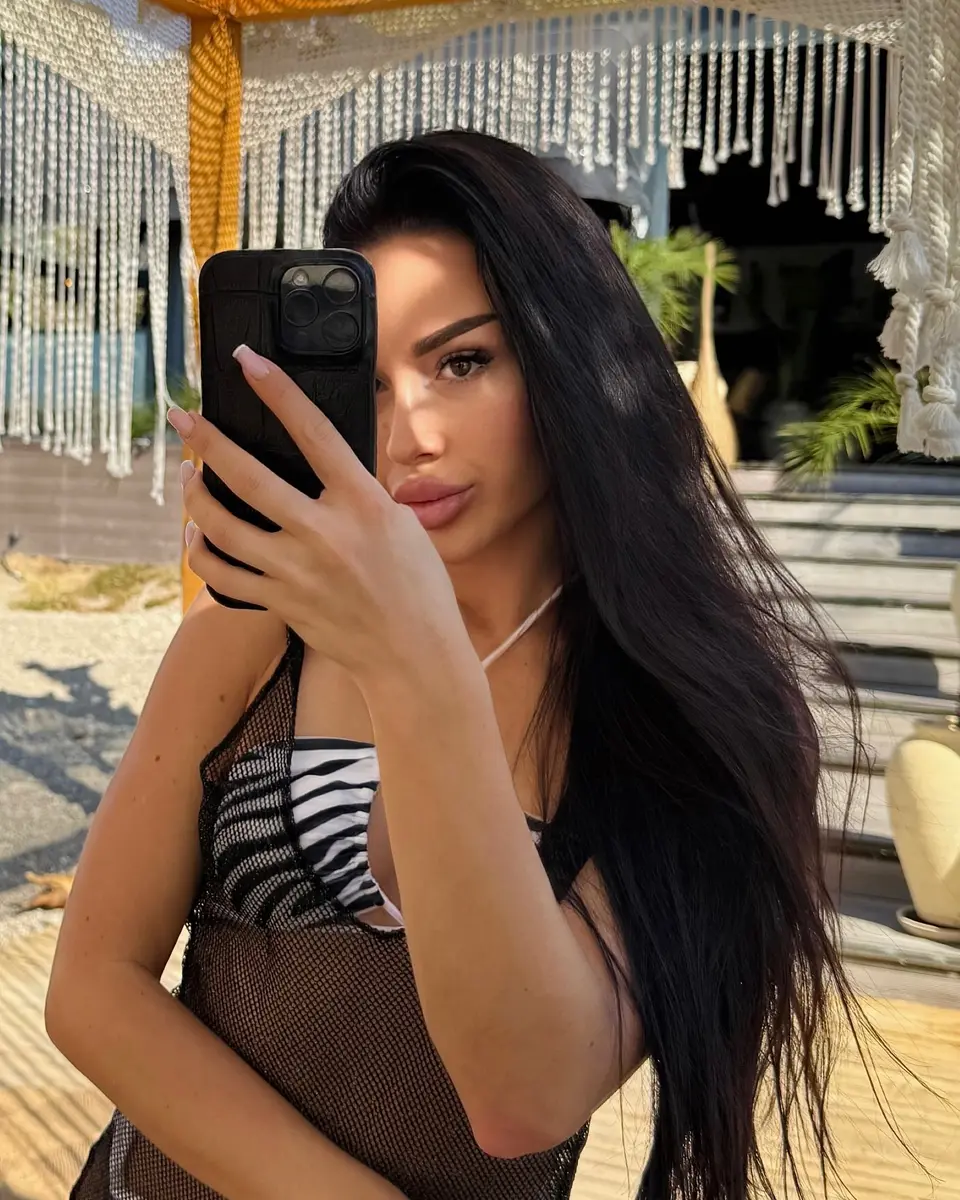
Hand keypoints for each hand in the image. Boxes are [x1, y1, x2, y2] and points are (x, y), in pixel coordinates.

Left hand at [170, 345, 469, 683]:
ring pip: (222, 526)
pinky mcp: (282, 602)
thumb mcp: (402, 525)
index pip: (313, 433)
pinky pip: (223, 574)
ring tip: (187, 476)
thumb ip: (360, 495)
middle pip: (248, 477)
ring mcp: (297, 571)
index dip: (277, 391)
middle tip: (181, 417)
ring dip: (195, 496)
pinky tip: (195, 536)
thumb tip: (325, 469)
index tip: (247, 361)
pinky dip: (201, 552)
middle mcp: (325, 533)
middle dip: (206, 441)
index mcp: (363, 504)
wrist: (415, 655)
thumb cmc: (419, 588)